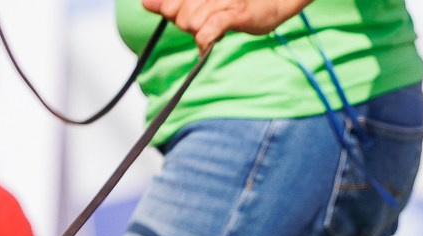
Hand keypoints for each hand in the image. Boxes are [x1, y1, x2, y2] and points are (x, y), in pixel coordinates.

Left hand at [142, 0, 311, 50]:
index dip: (171, 11)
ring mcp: (223, 0)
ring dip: (199, 32)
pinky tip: (207, 43)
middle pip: (177, 14)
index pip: (168, 4)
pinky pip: (210, 29)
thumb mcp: (202, 1)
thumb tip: (147, 3)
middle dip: (185, 23)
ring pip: (190, 23)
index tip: (186, 12)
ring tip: (213, 28)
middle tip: (204, 21)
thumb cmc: (237, 2)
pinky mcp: (236, 13)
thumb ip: (173, 2)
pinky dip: (205, 39)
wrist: (276, 0)